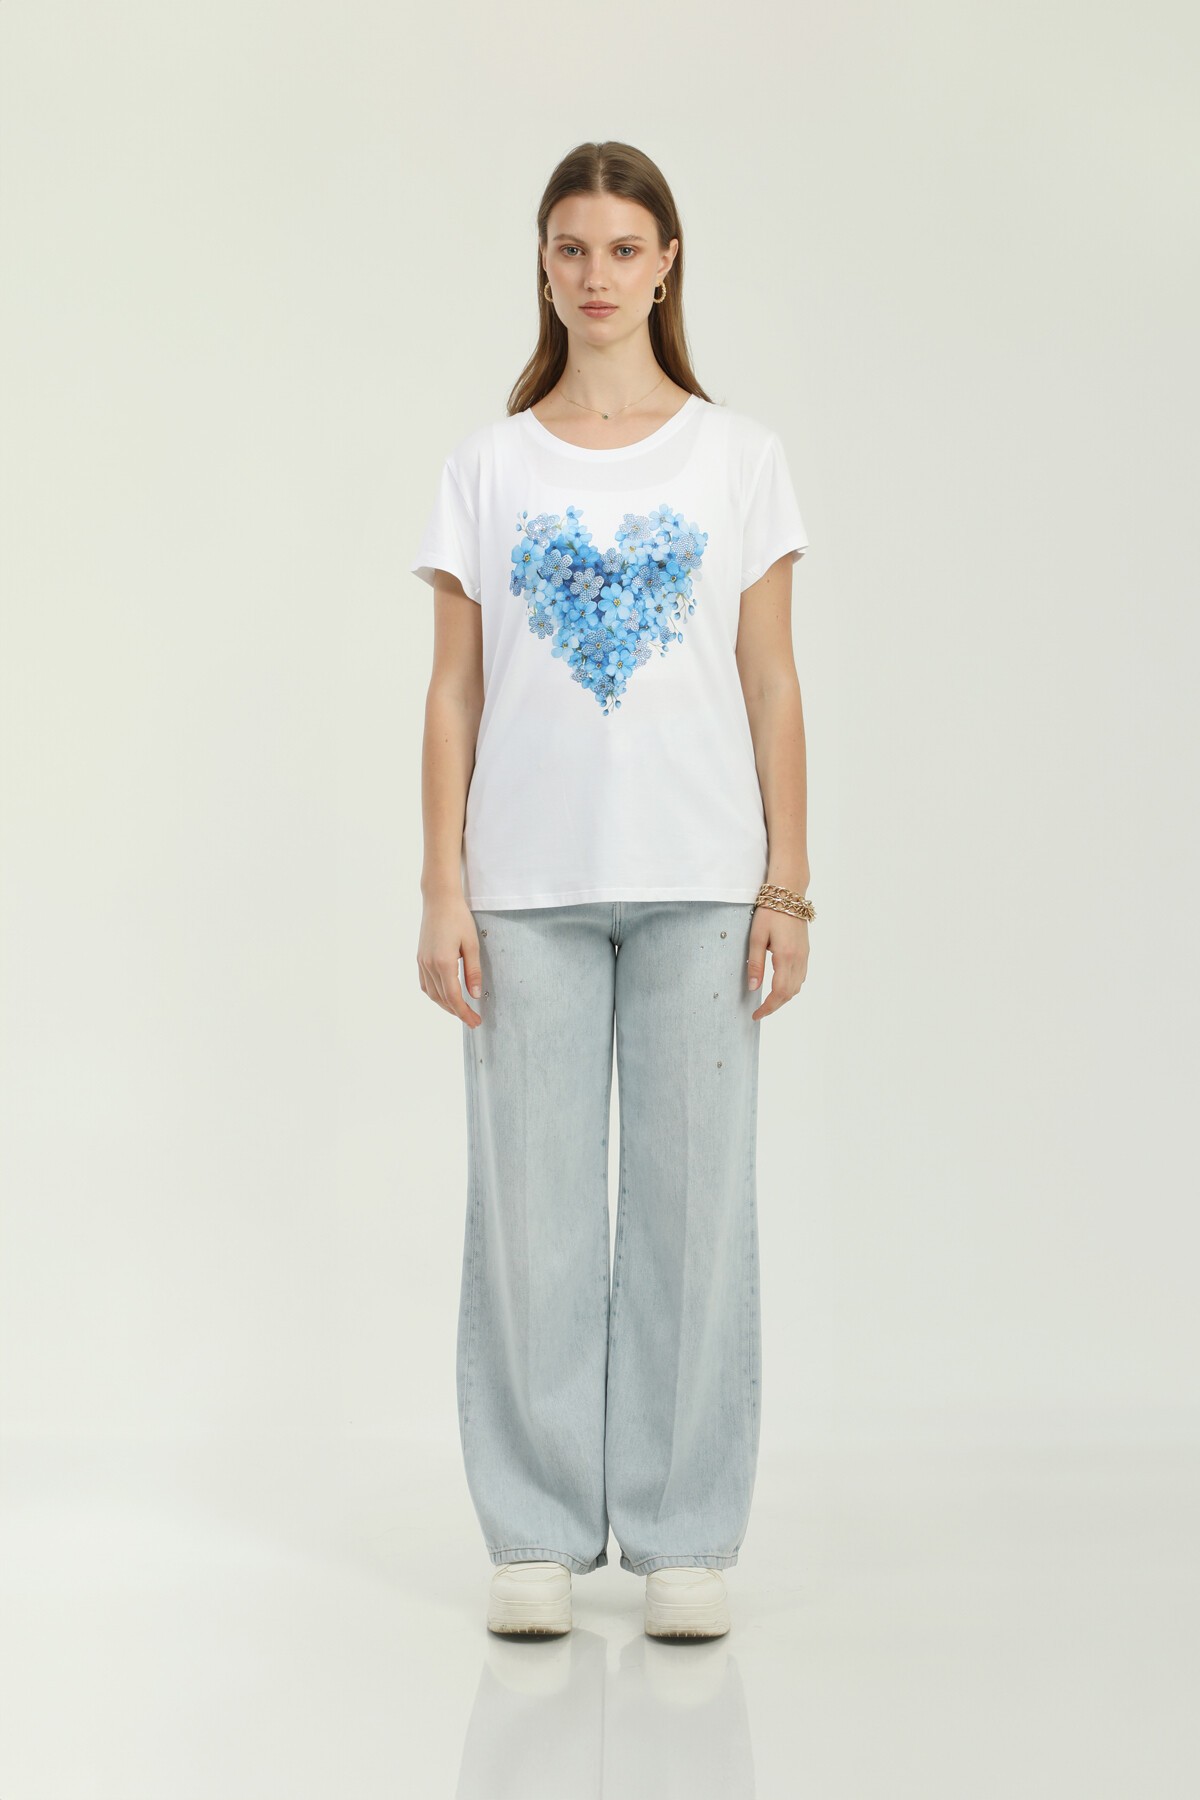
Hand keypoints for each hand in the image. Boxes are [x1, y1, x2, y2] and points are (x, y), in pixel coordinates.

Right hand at [417, 895, 484, 1027]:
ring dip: (445, 1005)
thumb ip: (473, 972)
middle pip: (442, 999)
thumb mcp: (472, 945)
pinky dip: (435, 994)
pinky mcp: (420, 957)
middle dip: (457, 1012)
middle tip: (472, 1020)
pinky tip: (445, 995)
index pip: (454, 998)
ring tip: (461, 1010)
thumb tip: (476, 995)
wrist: (439, 900)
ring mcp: (422, 962)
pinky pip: (425, 984)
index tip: (476, 1022)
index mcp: (443, 963)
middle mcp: (429, 965)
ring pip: (432, 993)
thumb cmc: (458, 918)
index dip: (465, 1013)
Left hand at [747, 906, 808, 1020]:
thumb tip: (753, 987)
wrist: (789, 893)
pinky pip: (801, 976)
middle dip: (775, 1005)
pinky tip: (780, 985)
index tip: (756, 1015)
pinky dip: (791, 986)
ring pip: (797, 986)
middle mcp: (799, 959)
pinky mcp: (805, 951)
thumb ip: (755, 963)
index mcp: (786, 956)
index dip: (768, 1007)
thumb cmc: (770, 912)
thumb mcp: (756, 937)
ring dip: (784, 997)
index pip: (779, 992)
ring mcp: (804, 955)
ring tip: (768, 1001)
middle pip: (790, 993)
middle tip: (760, 1011)